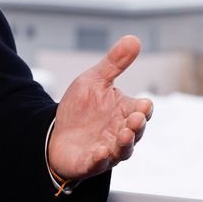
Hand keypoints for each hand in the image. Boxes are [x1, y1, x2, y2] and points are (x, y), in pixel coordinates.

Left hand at [47, 35, 152, 180]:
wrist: (58, 132)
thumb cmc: (82, 108)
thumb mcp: (95, 80)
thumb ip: (114, 63)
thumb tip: (134, 39)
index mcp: (124, 111)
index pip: (142, 111)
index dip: (144, 109)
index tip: (144, 105)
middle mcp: (121, 132)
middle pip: (136, 131)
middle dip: (137, 126)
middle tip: (135, 119)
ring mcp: (108, 149)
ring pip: (122, 149)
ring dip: (124, 143)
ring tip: (124, 134)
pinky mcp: (91, 162)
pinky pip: (99, 163)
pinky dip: (100, 158)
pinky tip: (99, 152)